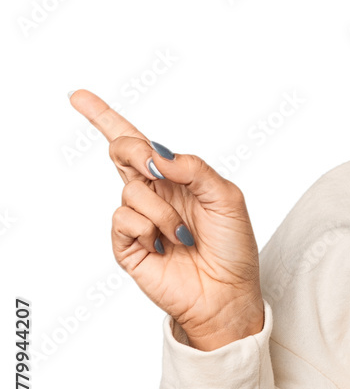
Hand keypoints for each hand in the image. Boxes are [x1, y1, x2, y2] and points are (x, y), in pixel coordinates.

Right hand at [69, 89, 263, 350]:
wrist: (228, 292)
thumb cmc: (232, 245)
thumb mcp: (227, 198)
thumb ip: (195, 169)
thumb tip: (157, 154)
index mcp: (176, 177)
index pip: (138, 143)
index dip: (105, 117)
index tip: (78, 96)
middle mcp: (153, 193)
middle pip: (123, 152)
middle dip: (132, 150)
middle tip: (154, 169)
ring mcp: (138, 218)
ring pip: (131, 189)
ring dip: (163, 211)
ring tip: (184, 235)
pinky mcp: (127, 245)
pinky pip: (124, 219)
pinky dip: (149, 230)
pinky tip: (165, 247)